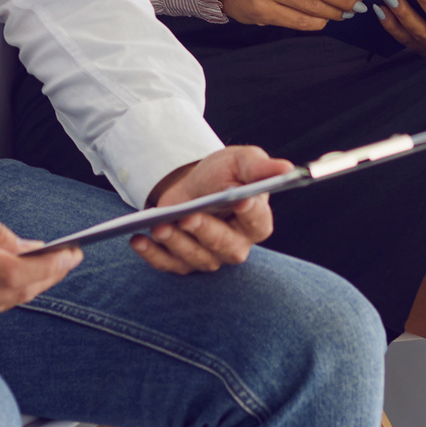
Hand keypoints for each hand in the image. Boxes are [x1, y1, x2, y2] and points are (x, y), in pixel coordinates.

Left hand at [133, 146, 285, 273]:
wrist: (192, 183)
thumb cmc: (222, 173)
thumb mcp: (240, 161)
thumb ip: (260, 167)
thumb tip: (287, 168)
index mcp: (256, 221)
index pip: (258, 221)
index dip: (251, 213)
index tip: (242, 200)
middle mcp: (236, 244)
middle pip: (226, 246)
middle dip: (206, 232)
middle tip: (188, 216)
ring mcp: (209, 256)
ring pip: (196, 259)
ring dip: (177, 244)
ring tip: (159, 226)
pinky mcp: (183, 262)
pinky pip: (169, 265)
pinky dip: (152, 256)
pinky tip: (138, 240)